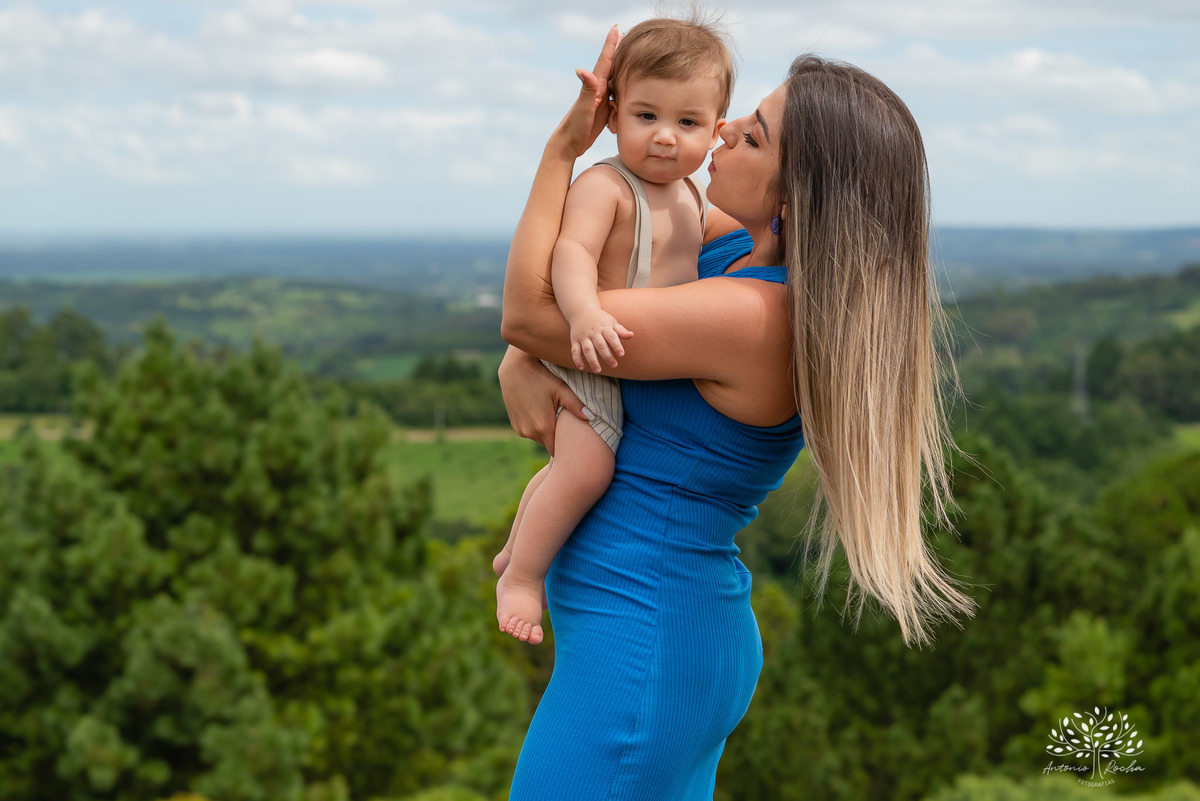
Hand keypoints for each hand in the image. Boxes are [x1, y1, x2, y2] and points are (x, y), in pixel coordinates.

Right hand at [498, 347, 587, 454]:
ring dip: (546, 432)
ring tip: (553, 417)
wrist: (515, 368)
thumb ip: (576, 405)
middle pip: (548, 445)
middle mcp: (529, 432)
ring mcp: (520, 429)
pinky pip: (529, 432)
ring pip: (539, 438)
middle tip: (566, 426)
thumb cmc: (541, 377)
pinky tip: (540, 412)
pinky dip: (536, 427)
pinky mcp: (515, 425)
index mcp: (543, 427)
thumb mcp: (560, 389)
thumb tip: (592, 417)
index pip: (557, 450)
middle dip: (557, 438)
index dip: (565, 446)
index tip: (573, 440)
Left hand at [551, 25, 619, 158]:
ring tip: (628, 55)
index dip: (611, 45)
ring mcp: (599, 100)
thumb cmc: (574, 127)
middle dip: (617, 50)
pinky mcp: (602, 111)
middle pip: (611, 66)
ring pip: (614, 80)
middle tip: (624, 34)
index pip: (605, 61)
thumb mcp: (583, 108)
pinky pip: (615, 97)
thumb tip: (582, 69)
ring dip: (621, 68)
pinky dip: (621, 89)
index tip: (616, 28)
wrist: (567, 145)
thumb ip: (586, 89)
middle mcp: (597, 90)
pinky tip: (625, 86)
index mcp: (595, 87)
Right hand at [569, 309, 633, 372]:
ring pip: (587, 350)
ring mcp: (583, 337)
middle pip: (600, 345)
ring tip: (598, 370)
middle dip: (607, 356)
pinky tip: (582, 368)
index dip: (616, 345)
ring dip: (592, 360)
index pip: (611, 337)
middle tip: (614, 365)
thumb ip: (621, 330)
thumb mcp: (611, 322)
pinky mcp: (575, 340)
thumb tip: (631, 335)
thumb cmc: (600, 319)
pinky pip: (575, 351)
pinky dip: (577, 359)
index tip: (621, 354)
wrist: (581, 310)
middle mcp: (593, 332)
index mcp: (604, 327)